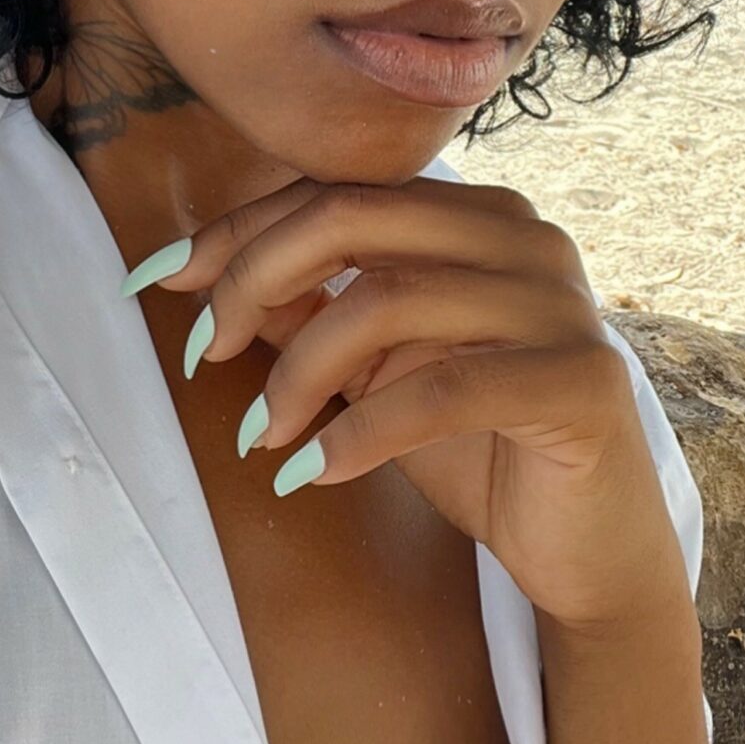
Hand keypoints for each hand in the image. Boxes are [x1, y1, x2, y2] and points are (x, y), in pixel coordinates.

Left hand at [139, 175, 693, 643]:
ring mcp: (561, 304)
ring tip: (260, 438)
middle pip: (355, 218)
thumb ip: (313, 310)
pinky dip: (358, 432)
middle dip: (256, 279)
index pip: (337, 192)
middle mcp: (527, 237)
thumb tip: (204, 275)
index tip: (157, 281)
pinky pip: (443, 389)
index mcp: (478, 215)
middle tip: (206, 353)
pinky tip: (309, 473)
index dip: (239, 232)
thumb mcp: (378, 369)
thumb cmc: (477, 449)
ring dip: (298, 373)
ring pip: (388, 300)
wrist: (587, 551)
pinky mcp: (582, 381)